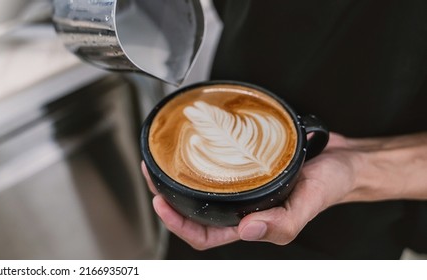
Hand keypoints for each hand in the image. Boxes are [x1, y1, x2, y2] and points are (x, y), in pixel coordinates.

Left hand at [142, 133, 362, 249]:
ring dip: (177, 175)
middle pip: (192, 208)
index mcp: (249, 223)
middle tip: (151, 172)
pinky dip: (199, 153)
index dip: (177, 224)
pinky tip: (190, 140)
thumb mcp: (309, 202)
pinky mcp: (245, 162)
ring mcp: (241, 185)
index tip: (160, 203)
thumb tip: (248, 230)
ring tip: (161, 159)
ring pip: (199, 185)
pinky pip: (215, 162)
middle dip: (166, 194)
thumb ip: (283, 222)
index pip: (202, 235)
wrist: (347, 159)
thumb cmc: (332, 184)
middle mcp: (240, 205)